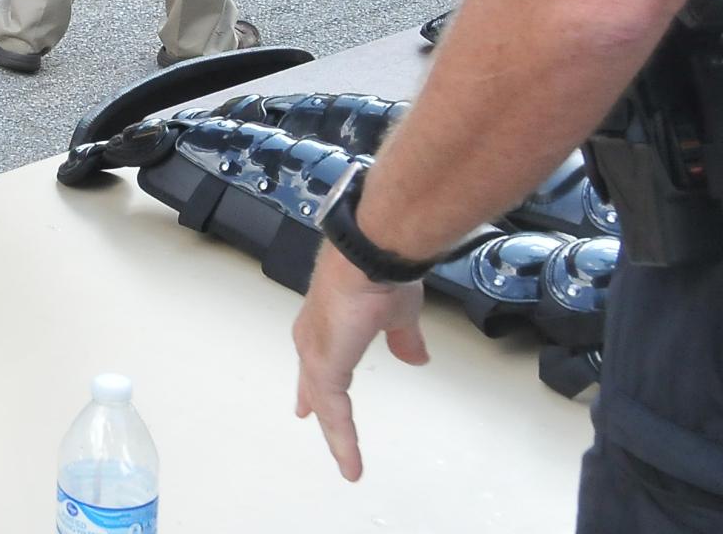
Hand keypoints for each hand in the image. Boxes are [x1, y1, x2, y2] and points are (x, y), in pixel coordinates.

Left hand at [293, 245, 430, 481]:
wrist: (371, 258)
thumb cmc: (381, 273)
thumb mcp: (399, 313)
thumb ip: (403, 338)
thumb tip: (415, 358)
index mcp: (331, 322)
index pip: (321, 358)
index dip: (317, 380)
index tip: (311, 398)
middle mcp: (315, 337)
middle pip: (313, 380)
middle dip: (314, 401)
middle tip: (307, 418)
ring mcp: (316, 353)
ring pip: (324, 402)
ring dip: (336, 434)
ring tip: (348, 463)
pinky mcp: (323, 367)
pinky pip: (333, 412)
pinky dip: (342, 439)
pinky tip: (351, 463)